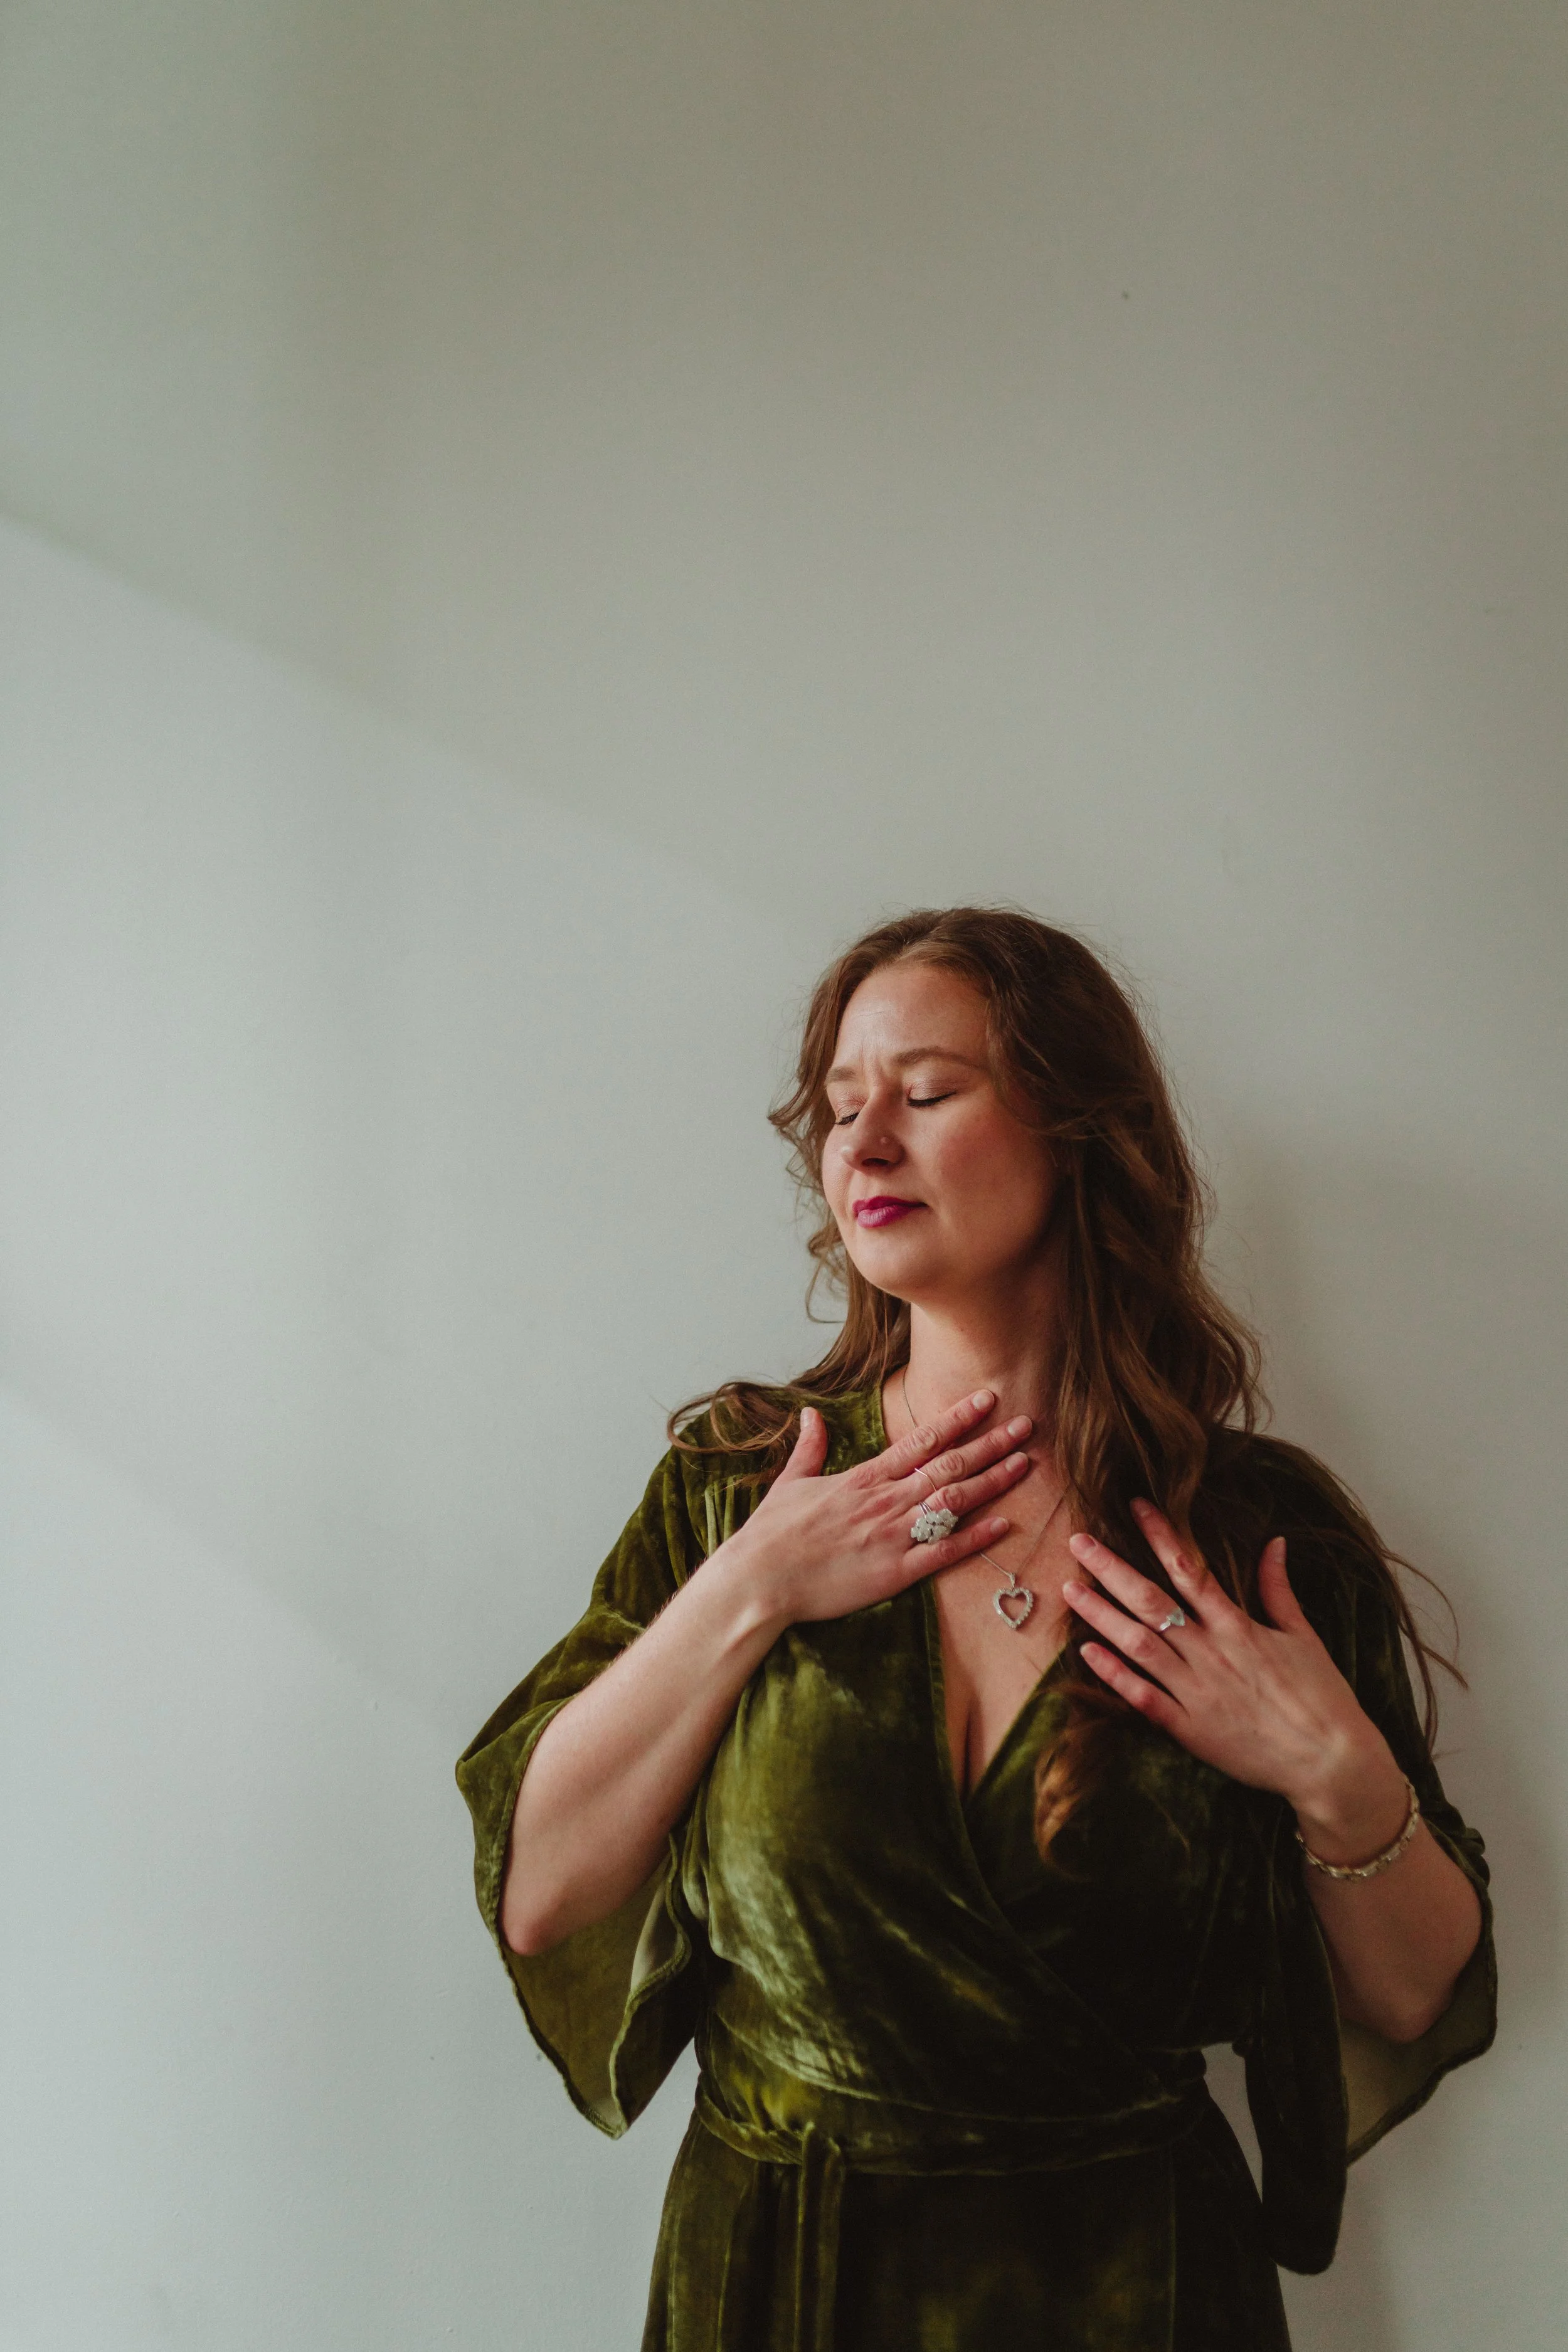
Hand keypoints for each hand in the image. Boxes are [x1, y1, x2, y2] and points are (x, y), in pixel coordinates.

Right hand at [724, 1390, 1033, 1632]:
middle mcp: (885, 1501)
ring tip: (1024, 1464)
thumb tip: (811, 1414)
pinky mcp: (894, 1572)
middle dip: (990, 1444)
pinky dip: (975, 1538)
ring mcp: (892, 1536)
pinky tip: (1003, 1525)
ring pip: (953, 1503)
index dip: (958, 1419)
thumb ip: (810, 1447)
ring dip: (992, 1482)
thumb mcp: (791, 1482)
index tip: (987, 1399)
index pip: (921, 1440)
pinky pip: (944, 1553)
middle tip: (1026, 1426)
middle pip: (949, 1466)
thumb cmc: (772, 1533)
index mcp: (864, 1478)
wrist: (759, 1579)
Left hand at [1061, 1499, 1409, 1850]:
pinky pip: (1143, 1698)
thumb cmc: (1322, 1698)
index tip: (1135, 1506)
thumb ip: (1279, 1589)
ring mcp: (1197, 1693)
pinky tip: (1086, 1653)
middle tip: (1078, 1543)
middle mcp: (1212, 1655)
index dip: (1161, 1535)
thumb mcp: (1304, 1637)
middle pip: (1151, 1602)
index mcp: (1239, 1628)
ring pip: (1138, 1646)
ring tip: (1070, 1590)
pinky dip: (1114, 1675)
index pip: (1191, 1570)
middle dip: (1112, 1569)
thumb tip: (1274, 1542)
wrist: (1332, 1765)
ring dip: (1102, 1616)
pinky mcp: (1190, 1731)